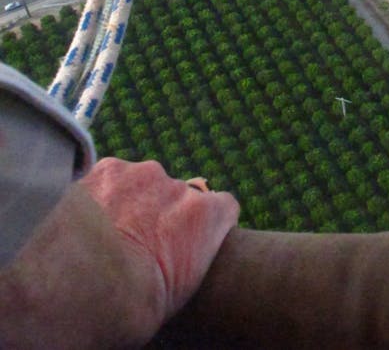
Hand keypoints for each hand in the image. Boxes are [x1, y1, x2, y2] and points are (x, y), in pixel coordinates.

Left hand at [0, 157, 238, 349]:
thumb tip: (171, 264)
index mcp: (205, 217)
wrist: (77, 288)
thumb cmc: (132, 306)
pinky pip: (107, 178)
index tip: (189, 245)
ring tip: (103, 236)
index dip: (207, 226)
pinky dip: (98, 195)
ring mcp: (141, 173)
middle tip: (136, 246)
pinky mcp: (104, 168)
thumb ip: (186, 259)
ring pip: (140, 184)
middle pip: (177, 195)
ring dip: (129, 202)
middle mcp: (178, 186)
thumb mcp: (177, 295)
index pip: (224, 208)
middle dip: (160, 214)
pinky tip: (82, 222)